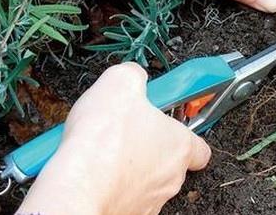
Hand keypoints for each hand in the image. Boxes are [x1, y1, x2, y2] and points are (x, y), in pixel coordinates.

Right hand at [17, 63, 210, 214]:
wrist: (75, 187)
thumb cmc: (103, 141)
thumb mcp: (120, 82)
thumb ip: (134, 76)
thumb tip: (132, 74)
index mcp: (179, 146)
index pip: (200, 147)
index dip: (184, 132)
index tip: (170, 121)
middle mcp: (169, 178)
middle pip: (168, 162)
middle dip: (148, 147)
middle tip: (126, 133)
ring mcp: (148, 201)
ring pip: (144, 181)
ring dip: (128, 167)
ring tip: (104, 152)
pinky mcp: (124, 214)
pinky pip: (120, 196)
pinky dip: (109, 184)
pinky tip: (92, 172)